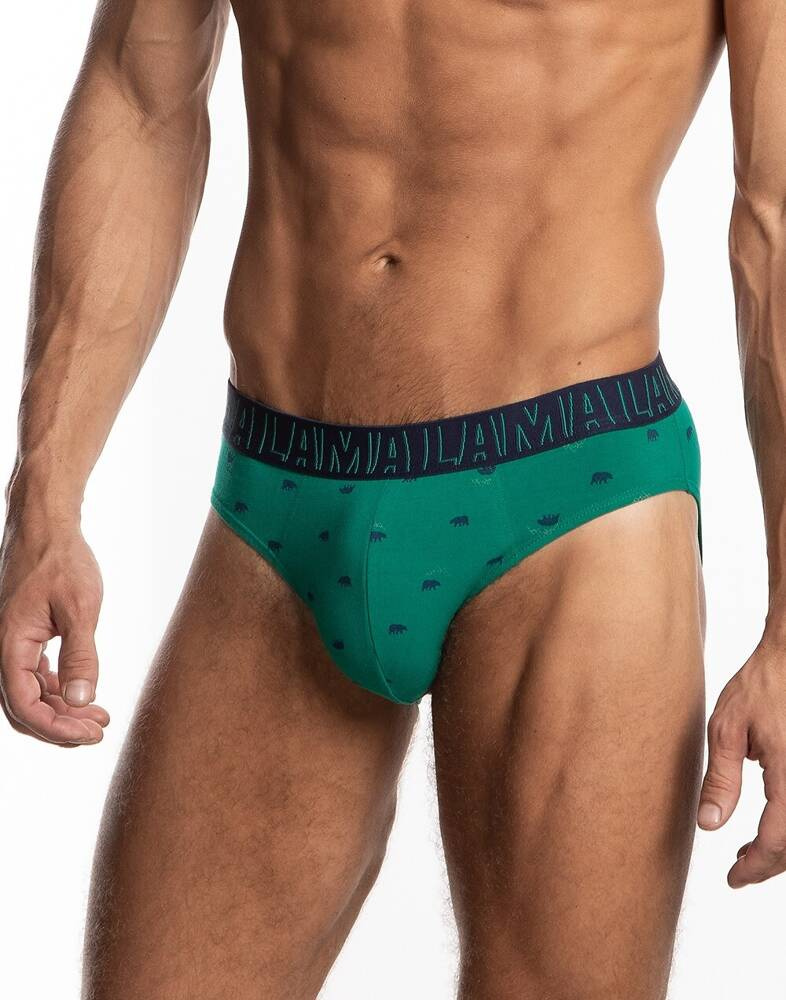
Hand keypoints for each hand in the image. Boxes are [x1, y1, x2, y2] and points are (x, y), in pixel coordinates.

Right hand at [0, 516, 109, 744]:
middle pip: (25, 707)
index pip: (24, 705)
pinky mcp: (27, 635)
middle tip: (98, 731)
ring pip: (31, 693)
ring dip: (62, 709)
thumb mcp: (80, 607)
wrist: (47, 526)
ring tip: (99, 717)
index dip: (55, 727)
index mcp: (11, 644)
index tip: (90, 734)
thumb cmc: (62, 560)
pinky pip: (35, 675)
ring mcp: (14, 643)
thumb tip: (83, 699)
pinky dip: (59, 689)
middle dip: (60, 725)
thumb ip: (81, 655)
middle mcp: (6, 648)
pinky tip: (83, 693)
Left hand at [698, 636, 785, 886]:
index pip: (778, 841)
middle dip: (770, 863)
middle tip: (739, 869)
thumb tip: (709, 825)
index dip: (755, 867)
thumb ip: (721, 779)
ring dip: (783, 847)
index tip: (733, 878)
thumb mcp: (727, 727)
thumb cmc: (763, 683)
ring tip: (750, 850)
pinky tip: (772, 824)